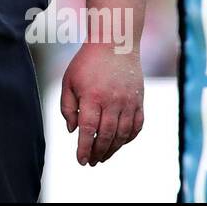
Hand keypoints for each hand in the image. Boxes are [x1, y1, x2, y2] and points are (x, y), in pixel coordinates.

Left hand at [59, 43, 143, 165]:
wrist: (114, 43)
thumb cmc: (87, 63)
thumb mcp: (68, 81)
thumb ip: (67, 106)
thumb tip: (73, 131)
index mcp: (92, 97)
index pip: (88, 130)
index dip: (84, 148)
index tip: (81, 161)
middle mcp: (112, 102)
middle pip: (106, 135)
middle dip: (98, 152)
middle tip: (91, 162)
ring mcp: (128, 102)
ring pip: (123, 134)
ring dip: (113, 149)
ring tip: (103, 157)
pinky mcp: (139, 101)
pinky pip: (137, 126)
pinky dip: (129, 138)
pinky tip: (120, 143)